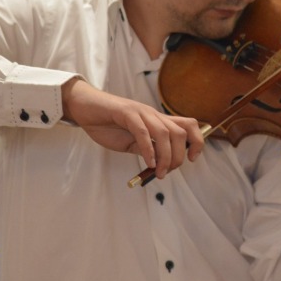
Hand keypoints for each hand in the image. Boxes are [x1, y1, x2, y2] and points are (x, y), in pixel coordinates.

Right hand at [61, 77, 203, 177]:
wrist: (84, 108)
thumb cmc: (107, 125)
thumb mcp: (130, 143)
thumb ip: (146, 150)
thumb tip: (159, 165)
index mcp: (157, 120)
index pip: (188, 125)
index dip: (197, 141)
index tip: (192, 159)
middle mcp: (153, 114)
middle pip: (180, 132)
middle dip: (178, 156)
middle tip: (166, 172)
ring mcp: (141, 112)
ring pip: (165, 132)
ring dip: (165, 156)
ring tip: (159, 172)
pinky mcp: (126, 113)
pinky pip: (143, 132)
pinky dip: (149, 149)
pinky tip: (148, 163)